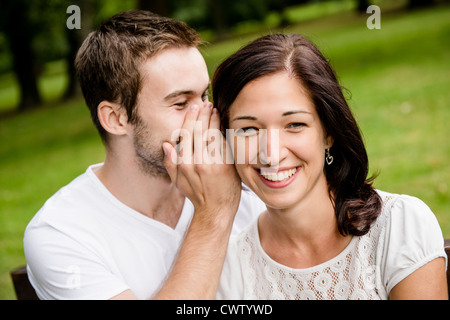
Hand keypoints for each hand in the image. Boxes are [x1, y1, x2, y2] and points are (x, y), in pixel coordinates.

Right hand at [162, 102, 240, 223]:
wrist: (216, 210)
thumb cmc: (197, 195)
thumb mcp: (178, 182)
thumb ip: (170, 163)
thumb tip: (166, 144)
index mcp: (184, 164)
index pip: (185, 134)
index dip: (190, 119)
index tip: (194, 108)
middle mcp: (196, 162)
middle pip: (198, 131)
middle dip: (202, 114)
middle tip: (206, 103)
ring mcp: (212, 163)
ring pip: (211, 134)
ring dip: (213, 118)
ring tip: (214, 108)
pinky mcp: (226, 165)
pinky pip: (223, 143)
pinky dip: (223, 130)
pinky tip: (224, 122)